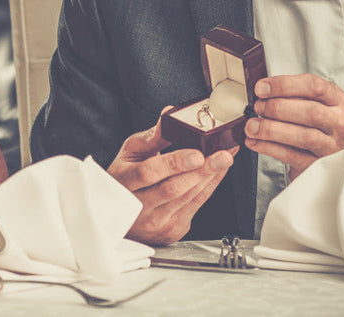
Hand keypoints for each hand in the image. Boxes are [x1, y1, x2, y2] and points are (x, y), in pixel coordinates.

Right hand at [108, 111, 236, 245]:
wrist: (118, 213)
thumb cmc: (125, 177)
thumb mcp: (131, 153)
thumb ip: (153, 137)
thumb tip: (169, 114)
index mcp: (124, 182)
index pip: (148, 173)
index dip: (174, 164)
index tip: (197, 154)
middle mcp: (138, 206)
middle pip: (173, 189)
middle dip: (202, 171)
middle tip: (223, 155)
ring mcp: (155, 222)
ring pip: (187, 198)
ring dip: (210, 177)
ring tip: (225, 158)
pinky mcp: (171, 230)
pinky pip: (195, 206)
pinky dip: (209, 187)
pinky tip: (218, 172)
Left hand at [244, 74, 343, 178]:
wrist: (329, 159)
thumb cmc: (317, 126)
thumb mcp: (312, 104)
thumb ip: (292, 96)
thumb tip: (263, 91)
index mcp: (335, 101)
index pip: (315, 86)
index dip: (285, 85)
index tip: (263, 88)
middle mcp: (337, 123)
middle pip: (312, 111)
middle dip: (278, 108)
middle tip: (258, 107)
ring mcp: (331, 146)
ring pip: (305, 136)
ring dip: (272, 130)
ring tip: (252, 127)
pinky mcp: (318, 165)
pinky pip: (293, 156)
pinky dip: (270, 148)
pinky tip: (256, 142)